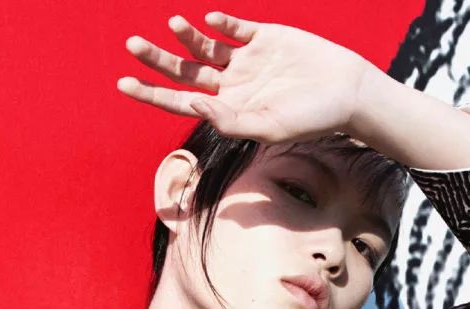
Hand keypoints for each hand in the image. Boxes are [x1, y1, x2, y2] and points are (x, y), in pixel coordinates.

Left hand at [117, 11, 369, 143]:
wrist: (346, 92)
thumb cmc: (310, 119)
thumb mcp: (267, 127)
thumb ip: (230, 119)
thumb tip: (194, 104)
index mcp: (228, 109)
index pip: (181, 102)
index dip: (152, 93)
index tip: (123, 84)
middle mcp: (232, 84)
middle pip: (185, 71)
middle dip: (157, 60)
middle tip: (131, 46)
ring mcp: (246, 60)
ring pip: (205, 46)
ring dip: (186, 36)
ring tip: (173, 24)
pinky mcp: (264, 37)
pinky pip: (234, 27)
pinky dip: (221, 22)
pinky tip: (210, 20)